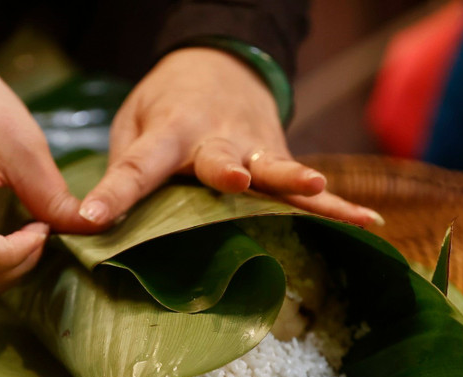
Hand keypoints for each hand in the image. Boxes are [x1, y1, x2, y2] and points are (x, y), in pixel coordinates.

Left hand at [78, 48, 382, 226]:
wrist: (223, 66)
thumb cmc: (167, 104)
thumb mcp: (133, 123)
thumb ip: (125, 166)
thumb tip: (101, 225)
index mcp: (170, 130)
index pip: (138, 164)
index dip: (115, 193)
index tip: (93, 220)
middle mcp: (217, 139)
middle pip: (221, 158)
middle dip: (227, 171)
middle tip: (232, 180)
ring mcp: (257, 149)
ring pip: (276, 170)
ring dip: (295, 179)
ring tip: (318, 186)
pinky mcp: (281, 161)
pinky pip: (309, 192)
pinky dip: (339, 208)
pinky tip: (369, 224)